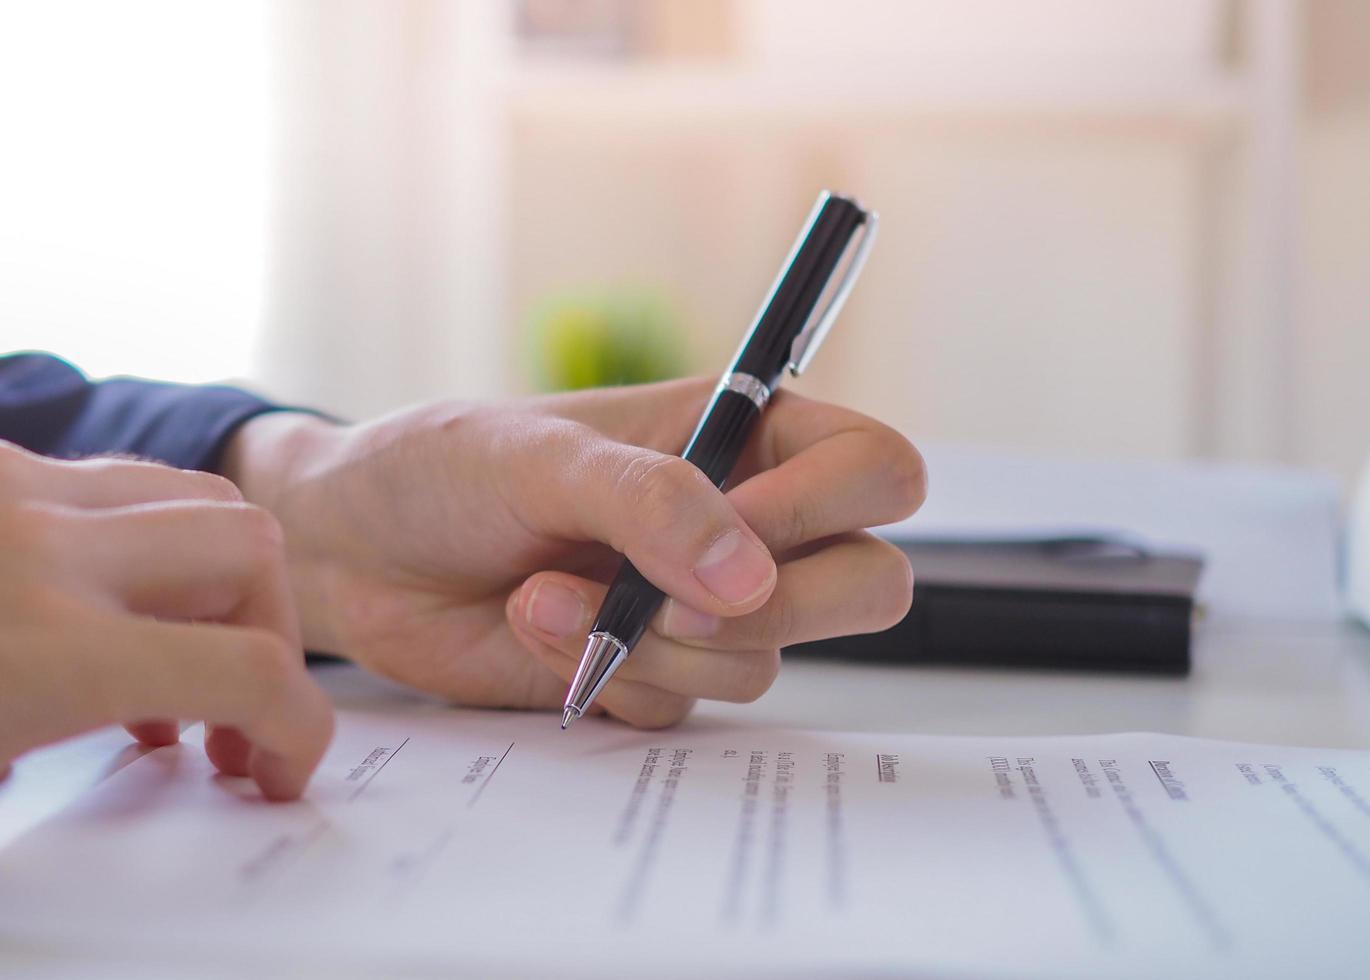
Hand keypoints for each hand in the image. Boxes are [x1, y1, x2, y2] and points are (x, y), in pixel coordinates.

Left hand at [0, 442, 332, 799]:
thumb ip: (59, 767)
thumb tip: (125, 751)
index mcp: (39, 648)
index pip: (250, 671)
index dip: (298, 729)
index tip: (279, 768)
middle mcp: (41, 545)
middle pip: (254, 553)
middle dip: (272, 633)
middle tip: (230, 711)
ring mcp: (16, 485)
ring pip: (204, 495)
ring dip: (218, 578)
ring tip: (174, 655)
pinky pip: (122, 480)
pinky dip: (142, 540)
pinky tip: (101, 606)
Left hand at [224, 378, 924, 727]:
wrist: (354, 554)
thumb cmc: (443, 468)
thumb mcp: (544, 457)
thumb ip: (652, 503)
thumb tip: (752, 576)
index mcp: (740, 433)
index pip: (874, 469)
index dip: (829, 507)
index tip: (734, 524)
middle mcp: (741, 520)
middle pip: (866, 581)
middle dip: (778, 606)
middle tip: (674, 600)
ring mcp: (702, 605)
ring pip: (765, 659)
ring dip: (655, 644)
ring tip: (544, 598)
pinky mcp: (655, 673)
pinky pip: (686, 707)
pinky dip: (611, 678)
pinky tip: (536, 629)